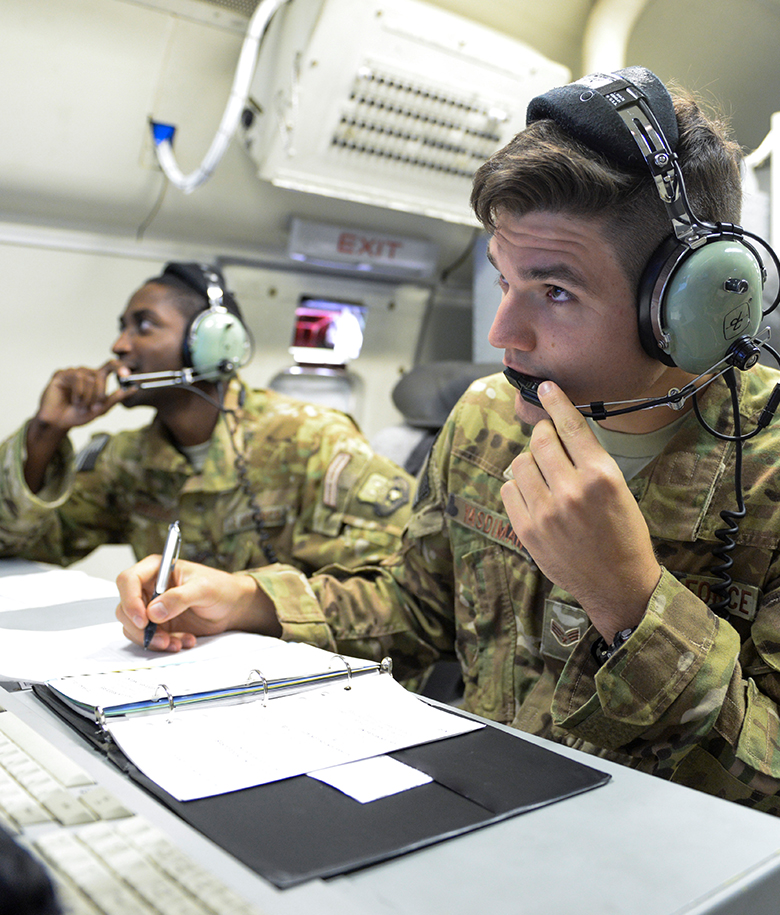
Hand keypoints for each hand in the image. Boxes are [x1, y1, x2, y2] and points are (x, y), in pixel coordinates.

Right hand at [24, 360, 135, 491]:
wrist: (58, 423)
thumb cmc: (77, 415)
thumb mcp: (100, 409)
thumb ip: (116, 398)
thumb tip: (133, 389)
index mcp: (96, 379)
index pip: (110, 365)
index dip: (119, 367)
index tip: (126, 375)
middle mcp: (85, 373)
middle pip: (101, 374)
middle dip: (99, 394)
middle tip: (93, 407)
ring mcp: (73, 372)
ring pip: (90, 378)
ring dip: (88, 397)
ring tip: (80, 406)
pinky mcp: (61, 374)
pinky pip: (77, 378)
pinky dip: (79, 394)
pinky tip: (74, 401)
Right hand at [115, 557, 280, 651]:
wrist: (232, 607)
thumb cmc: (221, 588)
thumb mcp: (203, 588)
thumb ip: (179, 598)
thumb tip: (153, 611)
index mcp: (157, 569)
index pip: (128, 580)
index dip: (130, 600)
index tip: (143, 619)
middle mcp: (149, 588)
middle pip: (125, 607)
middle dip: (141, 628)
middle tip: (161, 638)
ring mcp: (152, 608)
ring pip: (133, 627)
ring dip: (153, 640)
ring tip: (177, 642)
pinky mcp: (158, 625)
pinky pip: (148, 638)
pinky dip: (163, 644)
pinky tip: (184, 641)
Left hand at [500, 382, 660, 642]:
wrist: (618, 584)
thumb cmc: (624, 534)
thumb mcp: (619, 489)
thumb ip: (589, 460)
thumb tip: (558, 431)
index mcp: (601, 476)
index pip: (571, 426)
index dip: (556, 402)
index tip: (545, 387)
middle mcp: (571, 490)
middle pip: (540, 440)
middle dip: (542, 434)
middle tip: (549, 441)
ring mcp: (545, 512)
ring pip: (520, 463)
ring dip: (529, 461)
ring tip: (544, 475)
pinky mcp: (527, 530)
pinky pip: (507, 489)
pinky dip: (517, 486)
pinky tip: (533, 494)